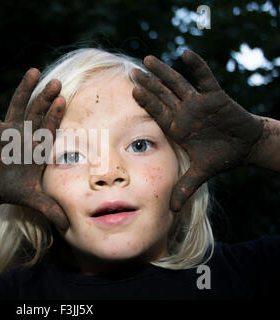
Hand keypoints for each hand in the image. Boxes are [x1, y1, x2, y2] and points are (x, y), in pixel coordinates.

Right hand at [0, 68, 68, 229]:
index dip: (54, 116)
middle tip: (56, 83)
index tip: (62, 102)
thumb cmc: (14, 189)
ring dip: (25, 89)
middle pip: (37, 113)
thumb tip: (67, 227)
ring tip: (33, 72)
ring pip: (18, 106)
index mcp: (37, 148)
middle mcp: (25, 135)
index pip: (48, 129)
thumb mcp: (33, 199)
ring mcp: (8, 130)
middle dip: (45, 99)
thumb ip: (50, 209)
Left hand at [131, 50, 263, 211]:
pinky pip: (205, 78)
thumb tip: (172, 210)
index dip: (144, 101)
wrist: (244, 148)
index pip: (156, 112)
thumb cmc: (220, 157)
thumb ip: (184, 187)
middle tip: (131, 71)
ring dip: (164, 72)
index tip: (130, 91)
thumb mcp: (200, 173)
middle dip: (147, 83)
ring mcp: (198, 103)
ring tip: (148, 60)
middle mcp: (184, 112)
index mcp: (177, 127)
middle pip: (162, 95)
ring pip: (177, 84)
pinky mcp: (216, 97)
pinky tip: (184, 54)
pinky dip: (196, 66)